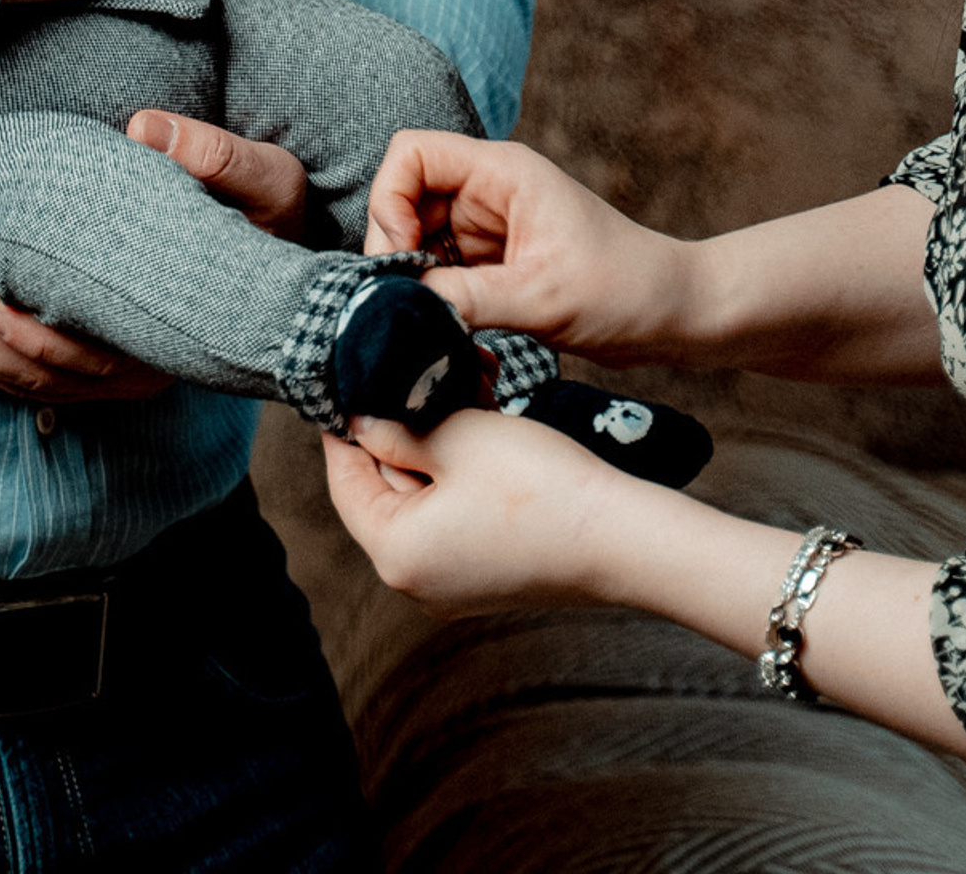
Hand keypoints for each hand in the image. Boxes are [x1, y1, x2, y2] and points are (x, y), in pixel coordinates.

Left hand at [0, 111, 310, 396]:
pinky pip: (35, 372)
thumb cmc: (274, 219)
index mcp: (174, 332)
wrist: (294, 269)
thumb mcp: (265, 180)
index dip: (37, 340)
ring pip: (31, 381)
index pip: (94, 357)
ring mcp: (120, 366)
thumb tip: (144, 129)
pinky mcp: (102, 353)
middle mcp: (143, 364)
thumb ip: (215, 156)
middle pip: (45, 376)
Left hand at [323, 406, 632, 615]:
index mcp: (396, 554)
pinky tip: (477, 433)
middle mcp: (416, 582)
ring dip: (431, 448)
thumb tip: (359, 421)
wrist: (621, 538)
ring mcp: (453, 584)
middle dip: (396, 432)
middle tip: (411, 380)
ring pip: (420, 499)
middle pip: (381, 491)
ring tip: (453, 399)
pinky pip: (451, 517)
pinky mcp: (486, 575)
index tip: (348, 384)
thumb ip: (395, 429)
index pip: (345, 480)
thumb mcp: (455, 437)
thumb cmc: (537, 486)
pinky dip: (456, 475)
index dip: (345, 427)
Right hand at [366, 132, 693, 366]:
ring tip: (429, 322)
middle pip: (405, 198)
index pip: (411, 153)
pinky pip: (441, 270)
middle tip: (405, 302)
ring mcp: (488, 226)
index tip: (405, 256)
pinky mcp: (493, 262)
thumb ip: (465, 298)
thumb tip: (399, 306)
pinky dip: (435, 298)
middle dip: (396, 248)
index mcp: (501, 172)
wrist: (676, 315)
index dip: (391, 199)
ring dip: (414, 279)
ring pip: (417, 239)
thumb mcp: (542, 298)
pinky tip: (448, 330)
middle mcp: (488, 191)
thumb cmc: (624, 291)